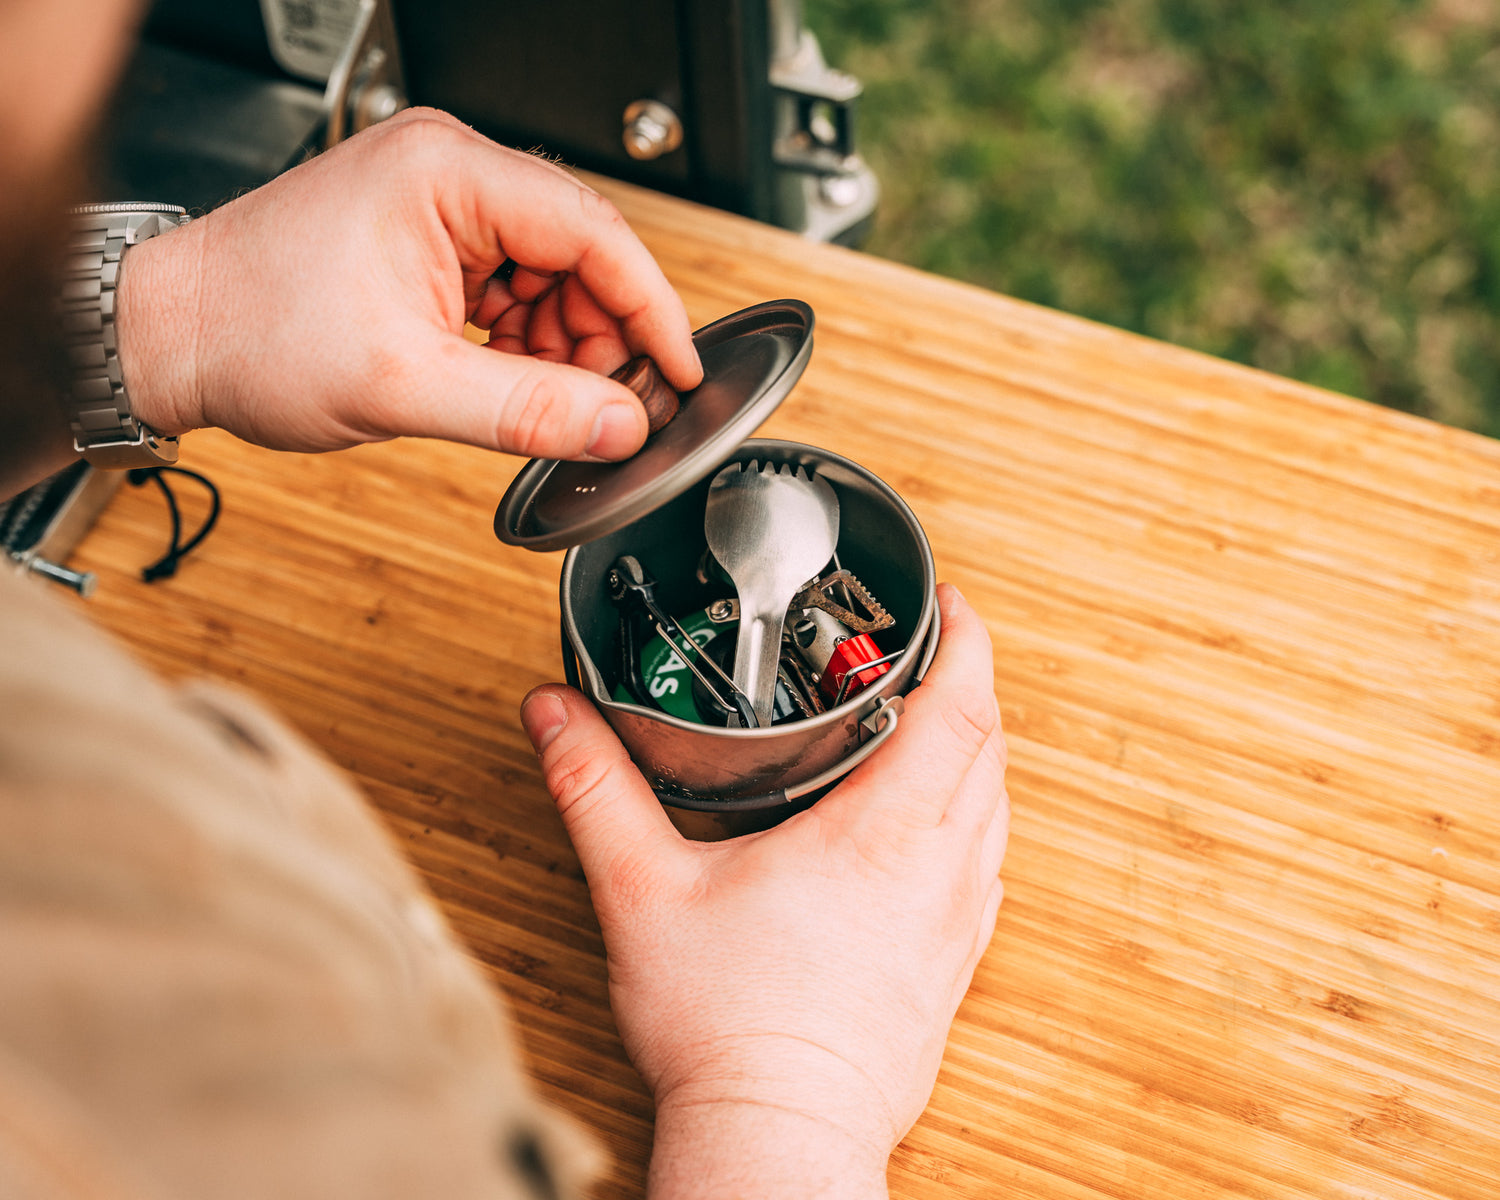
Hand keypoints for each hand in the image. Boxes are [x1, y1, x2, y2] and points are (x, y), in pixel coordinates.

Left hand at [115, 108, 702, 459]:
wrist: (172, 335)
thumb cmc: (253, 333)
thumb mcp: (405, 386)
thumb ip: (526, 409)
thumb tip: (619, 425)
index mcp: (445, 174)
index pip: (593, 230)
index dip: (651, 307)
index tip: (680, 369)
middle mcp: (446, 170)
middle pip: (579, 250)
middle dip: (602, 333)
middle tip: (603, 404)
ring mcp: (435, 201)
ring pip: (550, 271)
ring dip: (563, 341)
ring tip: (542, 397)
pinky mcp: (425, 236)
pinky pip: (511, 282)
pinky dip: (526, 336)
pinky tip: (510, 375)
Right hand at [521, 585, 1007, 1197]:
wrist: (781, 1134)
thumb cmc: (727, 1028)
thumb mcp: (643, 890)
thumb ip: (596, 789)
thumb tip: (555, 716)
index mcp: (884, 831)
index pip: (962, 707)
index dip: (966, 640)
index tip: (949, 603)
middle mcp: (941, 869)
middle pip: (991, 747)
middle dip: (968, 684)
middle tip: (924, 653)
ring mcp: (957, 922)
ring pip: (997, 807)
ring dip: (974, 752)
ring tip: (925, 725)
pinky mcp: (954, 966)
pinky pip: (988, 866)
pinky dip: (972, 819)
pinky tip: (927, 830)